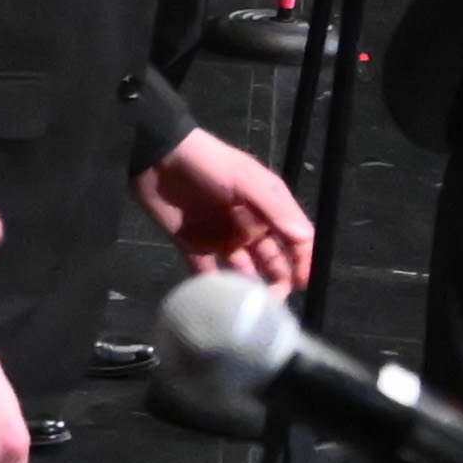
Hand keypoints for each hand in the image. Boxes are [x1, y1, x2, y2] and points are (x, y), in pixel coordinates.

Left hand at [142, 125, 312, 290]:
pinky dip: (214, 286)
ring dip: (249, 287)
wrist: (159, 156)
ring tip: (250, 305)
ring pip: (243, 270)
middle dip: (278, 281)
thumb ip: (275, 208)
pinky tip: (219, 300)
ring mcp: (221, 237)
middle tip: (273, 303)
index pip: (295, 239)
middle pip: (272, 260)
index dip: (302, 261)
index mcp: (267, 209)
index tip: (303, 283)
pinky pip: (206, 272)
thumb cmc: (210, 163)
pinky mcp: (193, 245)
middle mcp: (249, 226)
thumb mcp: (247, 180)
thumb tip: (304, 239)